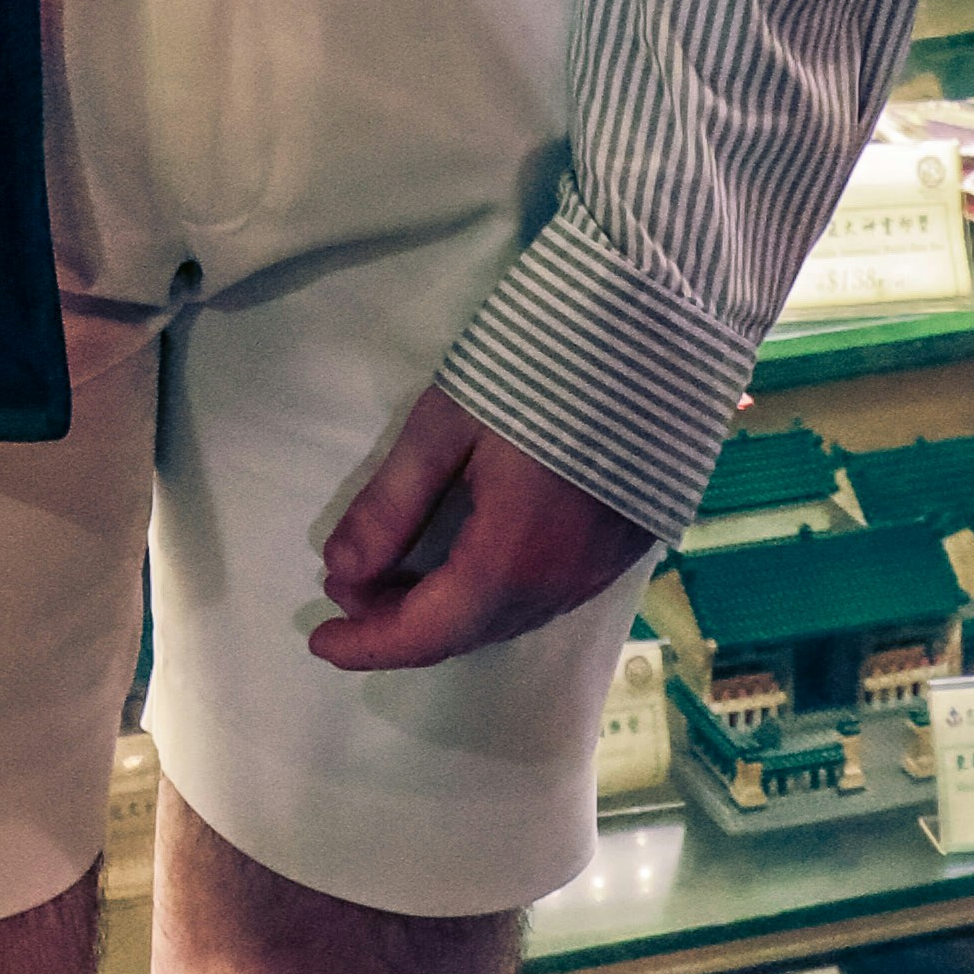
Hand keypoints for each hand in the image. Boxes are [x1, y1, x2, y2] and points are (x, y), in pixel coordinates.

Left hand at [311, 386, 651, 674]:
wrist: (653, 330)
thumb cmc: (539, 369)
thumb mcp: (447, 425)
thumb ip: (392, 504)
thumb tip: (341, 571)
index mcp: (512, 562)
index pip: (427, 632)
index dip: (369, 644)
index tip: (319, 640)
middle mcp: (560, 587)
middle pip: (468, 632)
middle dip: (399, 623)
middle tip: (346, 592)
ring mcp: (598, 572)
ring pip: (506, 618)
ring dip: (445, 610)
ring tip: (391, 579)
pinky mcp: (622, 550)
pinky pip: (541, 597)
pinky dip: (488, 595)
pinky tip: (462, 564)